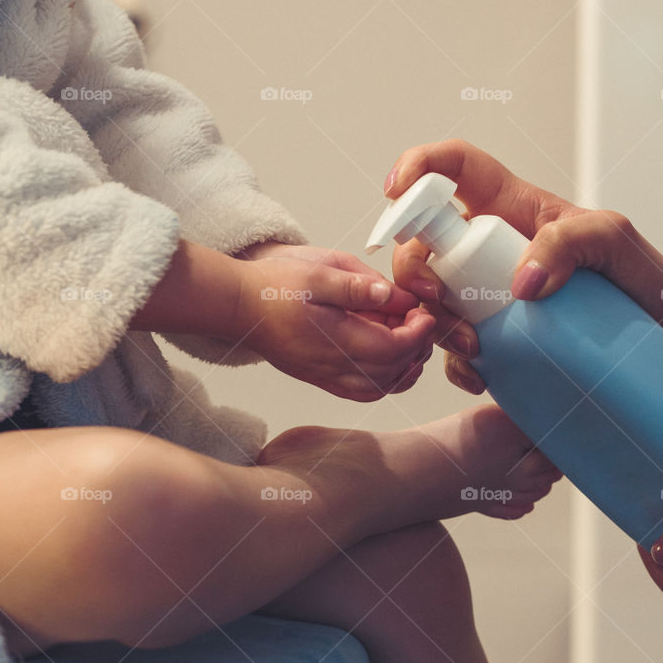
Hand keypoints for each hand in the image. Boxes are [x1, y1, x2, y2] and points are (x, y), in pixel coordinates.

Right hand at [235, 242, 435, 400]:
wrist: (238, 306)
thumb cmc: (273, 286)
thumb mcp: (317, 271)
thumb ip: (357, 285)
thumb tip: (394, 294)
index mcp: (335, 339)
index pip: (394, 349)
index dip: (418, 332)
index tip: (423, 311)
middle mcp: (333, 367)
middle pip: (393, 373)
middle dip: (417, 348)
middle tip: (419, 319)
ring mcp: (327, 378)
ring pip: (381, 388)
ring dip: (405, 367)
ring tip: (409, 337)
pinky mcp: (322, 379)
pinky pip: (364, 392)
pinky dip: (386, 379)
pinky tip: (390, 356)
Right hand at [384, 139, 662, 393]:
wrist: (661, 336)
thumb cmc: (640, 275)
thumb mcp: (613, 242)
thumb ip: (569, 243)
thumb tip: (520, 283)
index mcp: (510, 207)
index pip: (452, 167)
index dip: (417, 167)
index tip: (396, 193)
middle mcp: (489, 246)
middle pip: (421, 243)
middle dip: (412, 271)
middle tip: (434, 300)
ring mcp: (487, 292)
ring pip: (430, 299)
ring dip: (433, 323)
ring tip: (474, 350)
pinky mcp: (494, 335)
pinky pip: (455, 347)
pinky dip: (455, 364)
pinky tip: (480, 376)